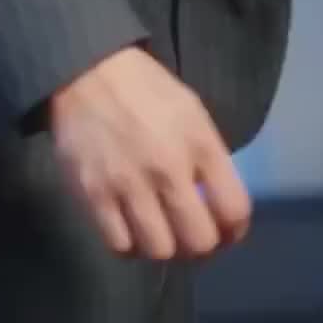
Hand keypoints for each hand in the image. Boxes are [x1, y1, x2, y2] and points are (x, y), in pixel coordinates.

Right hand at [48, 44, 250, 260]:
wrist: (86, 71)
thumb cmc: (146, 90)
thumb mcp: (192, 112)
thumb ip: (209, 158)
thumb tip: (217, 204)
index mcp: (199, 142)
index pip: (234, 209)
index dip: (235, 230)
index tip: (226, 231)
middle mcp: (167, 167)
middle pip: (200, 242)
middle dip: (202, 247)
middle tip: (192, 237)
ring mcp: (128, 184)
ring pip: (160, 251)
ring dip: (166, 248)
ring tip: (161, 234)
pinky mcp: (94, 194)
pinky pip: (120, 246)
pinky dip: (130, 246)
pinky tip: (131, 230)